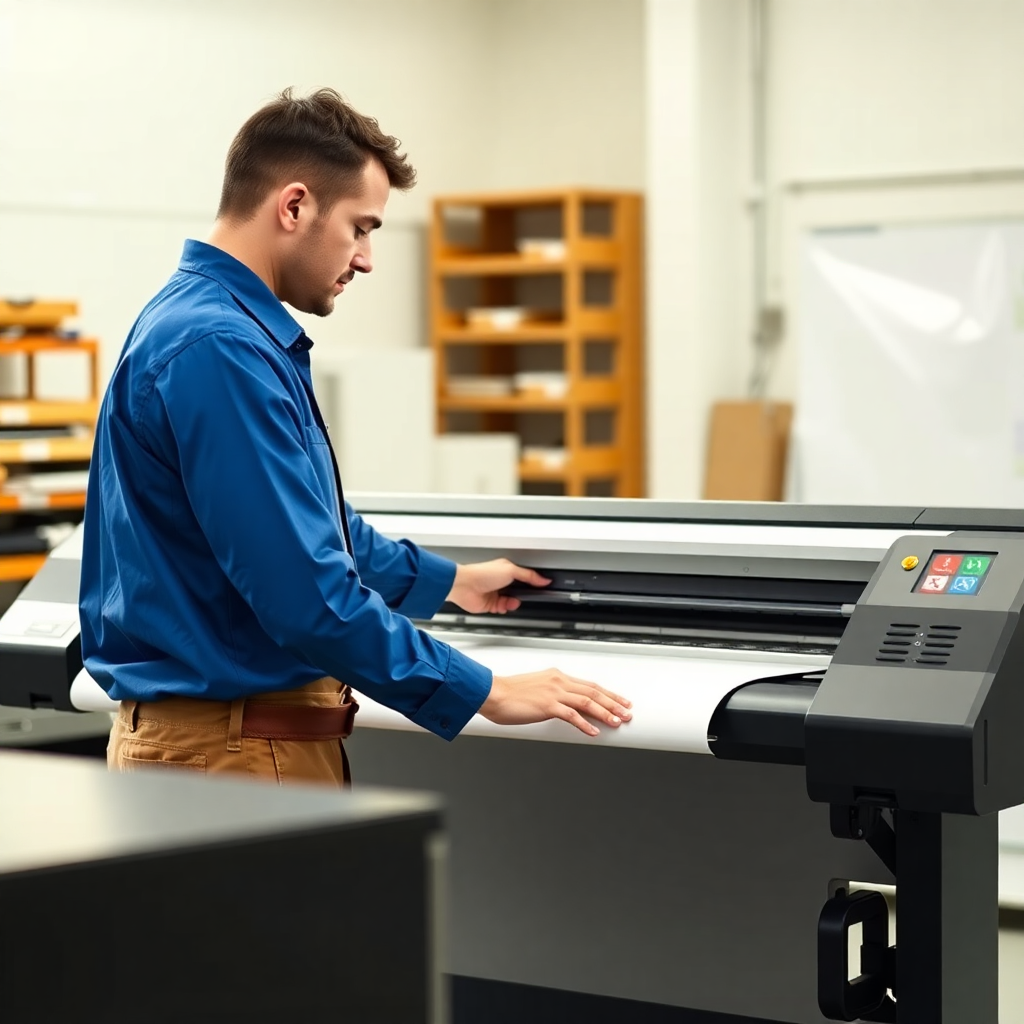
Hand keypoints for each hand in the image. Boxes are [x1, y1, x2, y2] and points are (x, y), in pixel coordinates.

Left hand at [446, 558, 549, 614]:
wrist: (465, 586)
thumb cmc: (482, 573)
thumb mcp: (511, 570)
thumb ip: (529, 576)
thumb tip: (543, 579)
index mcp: (506, 570)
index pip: (524, 576)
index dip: (533, 581)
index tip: (543, 586)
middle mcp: (501, 581)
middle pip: (519, 590)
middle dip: (524, 594)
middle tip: (528, 595)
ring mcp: (495, 593)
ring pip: (512, 601)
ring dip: (514, 602)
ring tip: (513, 601)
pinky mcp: (490, 604)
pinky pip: (503, 608)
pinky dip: (506, 608)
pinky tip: (505, 605)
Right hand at [480, 670, 632, 736]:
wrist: (492, 693)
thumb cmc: (508, 694)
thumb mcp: (535, 689)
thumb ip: (551, 694)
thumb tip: (564, 705)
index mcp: (556, 676)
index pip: (589, 685)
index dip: (607, 693)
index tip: (620, 700)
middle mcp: (558, 682)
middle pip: (593, 692)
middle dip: (613, 702)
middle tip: (627, 712)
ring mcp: (553, 693)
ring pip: (587, 702)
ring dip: (605, 712)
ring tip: (618, 721)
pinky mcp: (547, 705)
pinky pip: (572, 715)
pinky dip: (585, 723)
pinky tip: (594, 731)